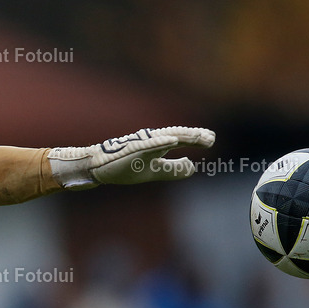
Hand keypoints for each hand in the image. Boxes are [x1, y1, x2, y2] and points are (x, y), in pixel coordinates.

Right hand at [49, 126, 214, 188]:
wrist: (97, 167)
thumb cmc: (124, 167)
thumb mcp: (153, 171)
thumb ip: (172, 169)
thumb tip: (192, 166)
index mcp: (157, 145)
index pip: (180, 140)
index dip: (195, 140)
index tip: (210, 140)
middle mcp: (152, 141)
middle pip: (177, 137)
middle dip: (194, 137)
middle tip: (211, 138)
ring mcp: (142, 144)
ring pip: (166, 138)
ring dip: (183, 136)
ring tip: (199, 137)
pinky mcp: (131, 150)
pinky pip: (148, 145)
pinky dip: (160, 142)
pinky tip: (171, 141)